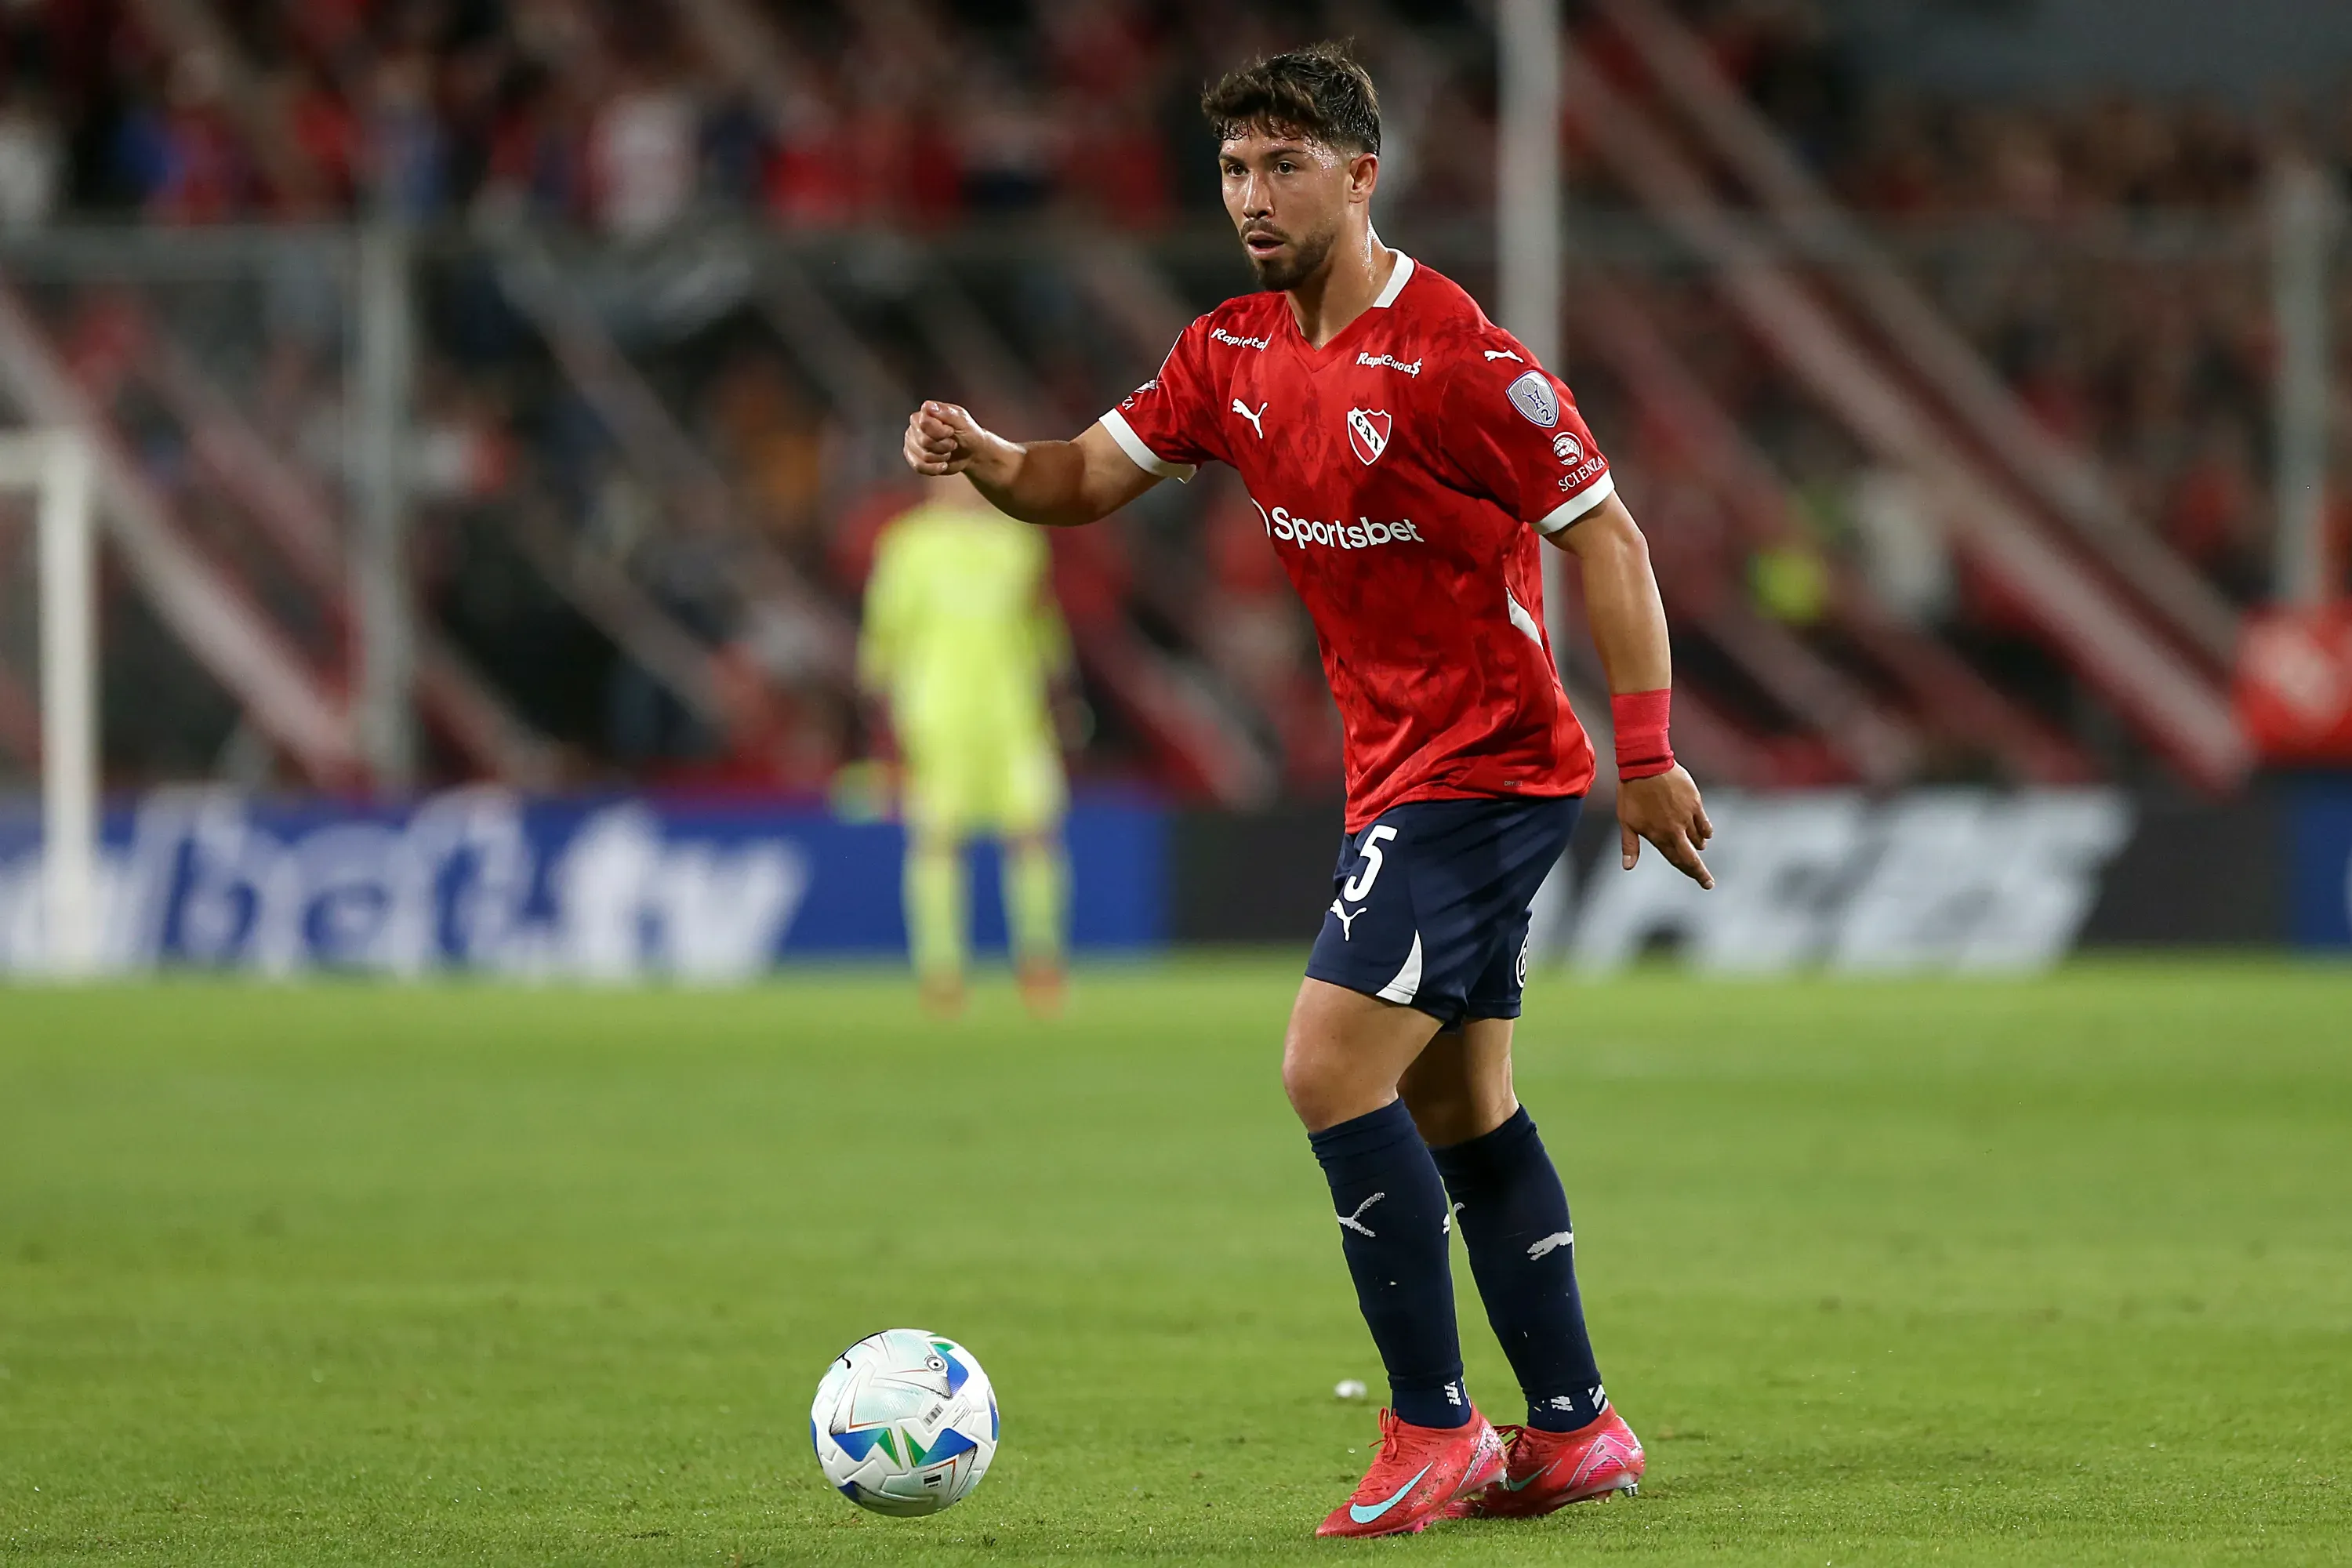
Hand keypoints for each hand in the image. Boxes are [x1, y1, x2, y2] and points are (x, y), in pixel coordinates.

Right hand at [903, 400, 996, 476]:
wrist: (971, 452)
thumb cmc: (968, 433)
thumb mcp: (962, 420)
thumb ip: (946, 413)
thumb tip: (927, 406)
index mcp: (925, 412)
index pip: (923, 423)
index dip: (940, 431)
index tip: (952, 431)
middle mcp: (915, 426)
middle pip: (924, 441)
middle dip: (944, 446)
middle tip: (953, 443)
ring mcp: (912, 442)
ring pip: (923, 455)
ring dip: (942, 457)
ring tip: (948, 452)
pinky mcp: (914, 458)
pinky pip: (918, 467)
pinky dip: (934, 468)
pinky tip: (943, 464)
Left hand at [1617, 765, 1714, 888]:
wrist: (1646, 766)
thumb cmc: (1632, 793)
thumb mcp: (1626, 821)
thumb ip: (1630, 846)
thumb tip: (1627, 867)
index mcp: (1659, 836)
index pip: (1678, 860)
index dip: (1690, 873)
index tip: (1702, 882)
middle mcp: (1676, 830)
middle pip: (1692, 857)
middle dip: (1700, 873)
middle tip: (1709, 883)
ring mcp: (1687, 817)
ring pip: (1698, 839)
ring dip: (1698, 846)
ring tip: (1699, 846)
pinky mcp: (1695, 803)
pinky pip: (1705, 823)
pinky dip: (1706, 831)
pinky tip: (1706, 834)